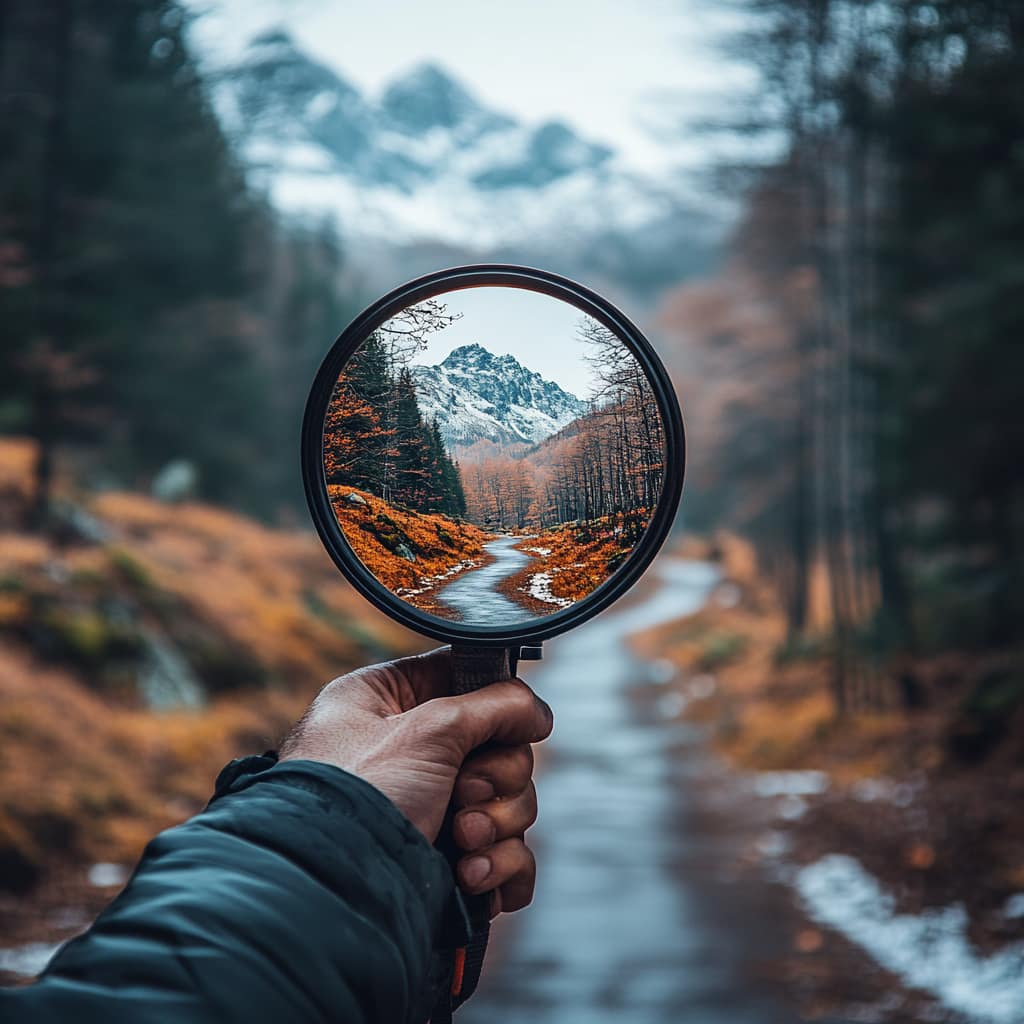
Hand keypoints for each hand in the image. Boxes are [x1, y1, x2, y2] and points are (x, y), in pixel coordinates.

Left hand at [279, 648, 552, 914]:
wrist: (331, 897)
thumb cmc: (356, 799)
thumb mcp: (428, 731)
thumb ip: (495, 705)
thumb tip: (536, 712)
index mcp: (385, 704)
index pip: (461, 678)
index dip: (492, 700)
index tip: (509, 720)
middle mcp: (406, 753)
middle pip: (498, 746)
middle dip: (494, 778)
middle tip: (464, 793)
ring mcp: (429, 811)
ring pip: (508, 801)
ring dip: (496, 824)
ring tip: (463, 842)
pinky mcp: (448, 863)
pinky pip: (506, 854)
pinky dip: (500, 866)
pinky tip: (472, 875)